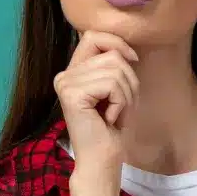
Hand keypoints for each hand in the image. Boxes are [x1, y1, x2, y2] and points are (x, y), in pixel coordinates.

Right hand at [53, 31, 139, 173]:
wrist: (102, 160)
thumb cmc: (112, 129)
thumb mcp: (115, 89)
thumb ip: (113, 65)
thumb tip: (126, 47)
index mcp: (72, 72)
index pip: (93, 35)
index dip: (117, 43)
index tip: (133, 60)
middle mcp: (64, 75)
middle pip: (110, 53)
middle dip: (128, 79)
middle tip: (122, 105)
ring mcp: (65, 84)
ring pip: (115, 69)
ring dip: (126, 94)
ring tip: (116, 113)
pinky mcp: (72, 94)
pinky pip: (112, 84)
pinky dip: (120, 102)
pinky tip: (109, 119)